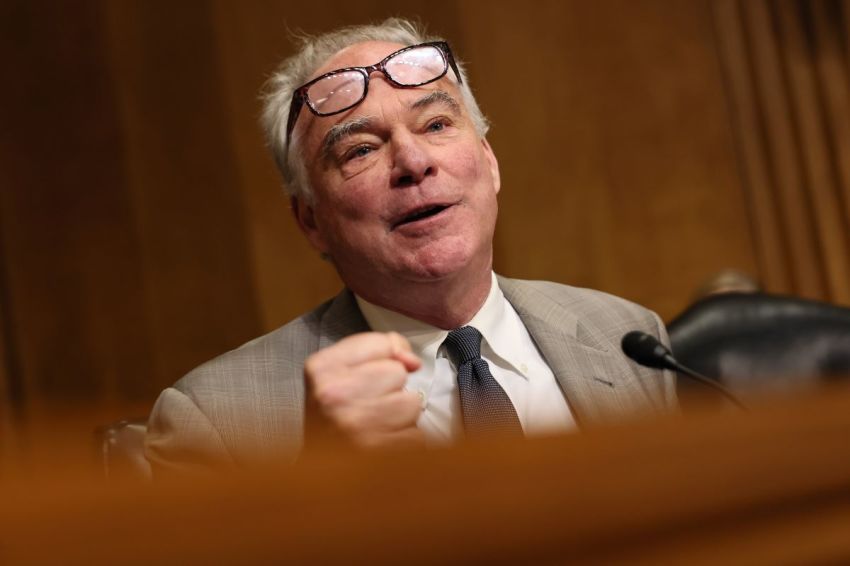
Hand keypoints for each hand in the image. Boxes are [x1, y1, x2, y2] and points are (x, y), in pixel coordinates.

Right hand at [304, 332, 424, 448]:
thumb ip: (380, 348)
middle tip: (367, 403)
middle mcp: (335, 394)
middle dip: (391, 386)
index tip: (366, 375)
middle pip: (398, 371)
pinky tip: (383, 440)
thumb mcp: (340, 369)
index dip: (383, 358)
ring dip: (402, 413)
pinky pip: (416, 434)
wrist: (321, 466)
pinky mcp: (378, 452)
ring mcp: (356, 425)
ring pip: (412, 402)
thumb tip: (412, 361)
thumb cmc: (334, 414)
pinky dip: (406, 438)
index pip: (381, 343)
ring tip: (377, 421)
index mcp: (322, 367)